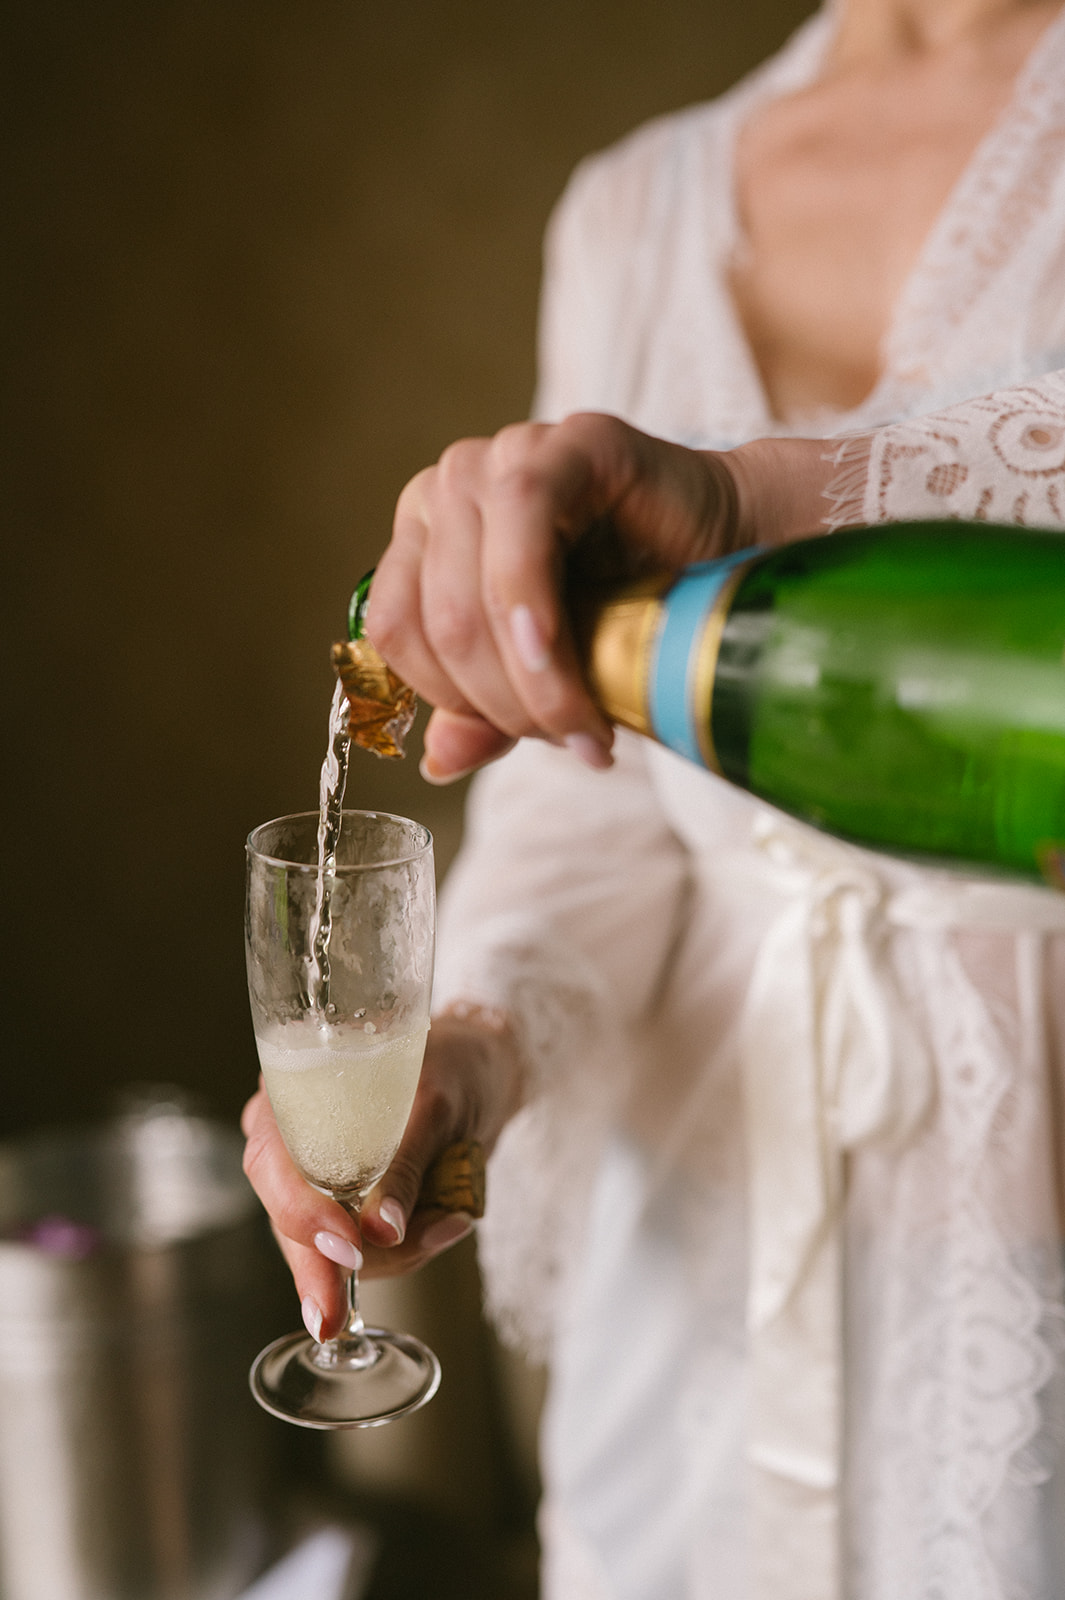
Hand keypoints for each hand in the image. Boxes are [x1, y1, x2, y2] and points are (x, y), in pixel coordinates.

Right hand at [241, 1007, 521, 1340]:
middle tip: (341, 1315)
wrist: (482, 1069)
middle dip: (327, 1268)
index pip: (271, 1161)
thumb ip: (405, 1164)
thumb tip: (381, 1231)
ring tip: (452, 1220)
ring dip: (390, 1255)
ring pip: (324, 1250)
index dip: (301, 1211)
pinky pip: (363, 1251)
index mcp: (294, 1093)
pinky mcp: (349, 1210)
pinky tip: (448, 1223)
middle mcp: (291, 1139)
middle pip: (287, 1218)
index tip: (346, 1248)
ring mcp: (316, 1181)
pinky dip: (406, 1251)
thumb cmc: (453, 1066)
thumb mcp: (436, 1105)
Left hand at [367, 412, 828, 782]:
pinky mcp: (566, 441)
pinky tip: (566, 658)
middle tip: (571, 737)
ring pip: (470, 589)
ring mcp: (502, 456)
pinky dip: (535, 606)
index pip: (394, 631)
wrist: (728, 556)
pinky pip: (522, 520)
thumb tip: (437, 761)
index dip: (451, 702)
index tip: (523, 739)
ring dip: (528, 678)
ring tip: (585, 719)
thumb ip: (484, 714)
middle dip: (505, 704)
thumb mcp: (544, 677)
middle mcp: (447, 490)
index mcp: (424, 540)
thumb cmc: (632, 610)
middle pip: (436, 622)